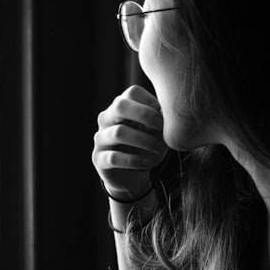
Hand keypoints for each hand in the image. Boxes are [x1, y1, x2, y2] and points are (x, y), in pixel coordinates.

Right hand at [92, 85, 167, 199]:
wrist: (133, 177)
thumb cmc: (147, 148)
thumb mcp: (158, 132)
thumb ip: (161, 118)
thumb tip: (170, 110)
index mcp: (121, 107)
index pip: (132, 92)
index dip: (151, 102)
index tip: (164, 116)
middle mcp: (107, 119)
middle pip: (120, 106)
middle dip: (144, 114)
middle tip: (161, 127)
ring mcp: (101, 139)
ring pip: (118, 133)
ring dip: (143, 140)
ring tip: (158, 148)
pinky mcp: (99, 159)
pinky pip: (114, 157)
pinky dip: (134, 160)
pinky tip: (147, 163)